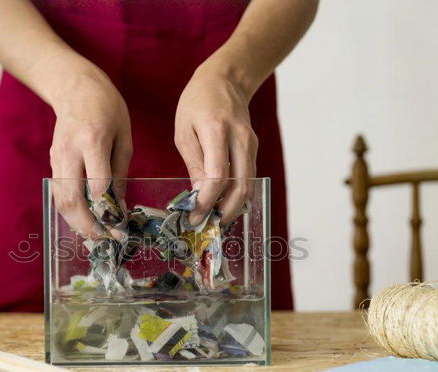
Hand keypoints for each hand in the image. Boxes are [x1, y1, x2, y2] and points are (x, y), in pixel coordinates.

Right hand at [49, 63, 131, 237]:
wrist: (74, 86)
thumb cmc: (107, 108)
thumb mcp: (124, 137)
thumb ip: (121, 173)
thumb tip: (120, 207)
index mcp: (92, 141)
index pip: (97, 186)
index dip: (108, 212)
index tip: (121, 228)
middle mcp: (70, 151)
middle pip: (72, 199)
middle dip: (87, 225)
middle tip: (105, 241)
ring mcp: (57, 157)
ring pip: (60, 199)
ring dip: (76, 223)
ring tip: (95, 236)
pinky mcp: (52, 161)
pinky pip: (59, 192)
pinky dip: (70, 211)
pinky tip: (85, 221)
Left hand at [174, 65, 256, 225]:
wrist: (226, 80)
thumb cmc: (197, 103)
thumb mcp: (184, 132)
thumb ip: (194, 164)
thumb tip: (200, 196)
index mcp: (217, 131)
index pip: (218, 176)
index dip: (208, 201)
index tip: (195, 216)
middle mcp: (239, 138)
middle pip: (240, 185)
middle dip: (224, 212)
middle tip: (207, 226)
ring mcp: (250, 144)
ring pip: (248, 185)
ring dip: (233, 207)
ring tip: (214, 220)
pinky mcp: (253, 148)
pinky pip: (247, 177)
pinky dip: (237, 195)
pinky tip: (222, 205)